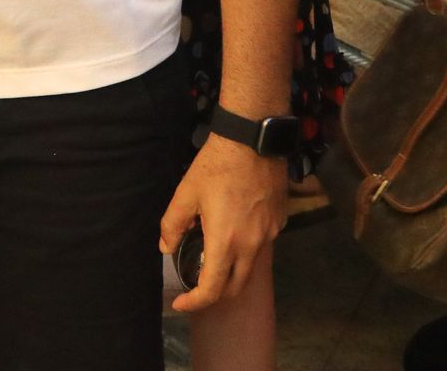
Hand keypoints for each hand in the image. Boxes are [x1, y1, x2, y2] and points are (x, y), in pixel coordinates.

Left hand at [159, 134, 286, 313]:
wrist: (253, 142)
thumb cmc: (215, 167)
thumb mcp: (185, 194)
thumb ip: (173, 225)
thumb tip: (166, 248)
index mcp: (225, 242)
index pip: (212, 289)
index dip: (195, 303)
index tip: (181, 303)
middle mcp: (252, 246)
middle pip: (235, 287)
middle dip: (214, 294)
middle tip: (196, 286)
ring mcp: (270, 235)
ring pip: (251, 269)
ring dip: (232, 274)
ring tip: (210, 260)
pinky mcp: (279, 223)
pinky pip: (261, 247)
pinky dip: (245, 251)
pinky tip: (232, 233)